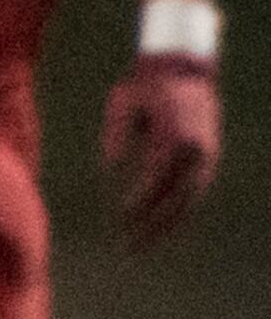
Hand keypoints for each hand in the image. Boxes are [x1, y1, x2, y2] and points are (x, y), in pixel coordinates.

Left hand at [104, 52, 219, 249]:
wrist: (183, 69)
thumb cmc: (145, 87)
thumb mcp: (122, 105)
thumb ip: (116, 137)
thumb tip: (110, 171)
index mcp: (176, 137)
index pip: (157, 180)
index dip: (141, 203)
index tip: (123, 220)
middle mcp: (197, 150)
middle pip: (177, 198)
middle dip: (154, 226)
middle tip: (129, 249)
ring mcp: (207, 155)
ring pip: (189, 200)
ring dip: (168, 226)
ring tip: (142, 248)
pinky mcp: (208, 157)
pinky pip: (194, 192)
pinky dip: (179, 212)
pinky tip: (161, 229)